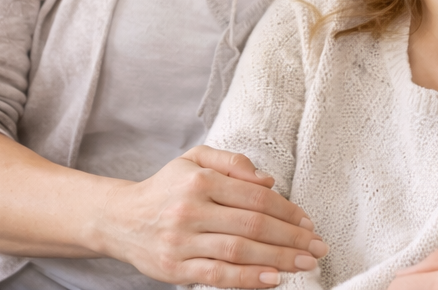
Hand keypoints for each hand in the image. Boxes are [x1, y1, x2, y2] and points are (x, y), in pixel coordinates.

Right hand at [97, 145, 327, 287]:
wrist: (120, 218)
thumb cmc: (166, 188)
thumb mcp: (194, 160)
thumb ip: (232, 163)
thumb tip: (269, 180)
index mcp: (199, 179)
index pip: (254, 196)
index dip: (286, 211)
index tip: (308, 222)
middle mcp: (191, 209)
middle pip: (252, 225)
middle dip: (291, 238)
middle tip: (317, 247)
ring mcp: (182, 241)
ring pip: (239, 251)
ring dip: (278, 259)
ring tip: (305, 264)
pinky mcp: (176, 268)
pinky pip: (219, 275)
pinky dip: (249, 279)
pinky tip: (273, 280)